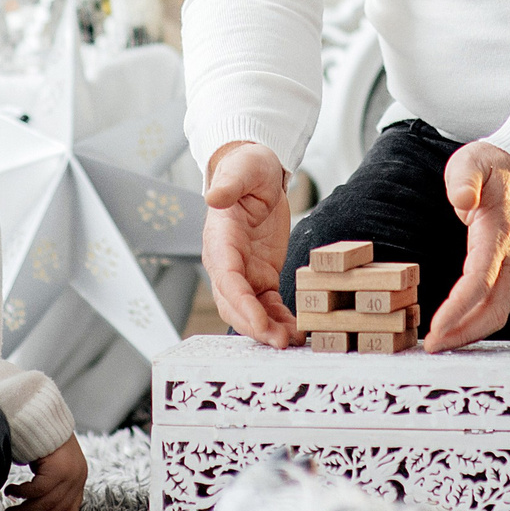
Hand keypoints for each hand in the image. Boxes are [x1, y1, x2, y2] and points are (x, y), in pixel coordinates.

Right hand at [5, 436, 86, 510]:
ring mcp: (70, 475)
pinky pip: (36, 491)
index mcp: (77, 479)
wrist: (43, 414)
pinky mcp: (59, 471)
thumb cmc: (43, 438)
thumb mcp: (51, 465)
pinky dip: (21, 494)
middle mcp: (77, 478)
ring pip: (43, 504)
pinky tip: (10, 491)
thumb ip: (48, 484)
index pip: (73, 509)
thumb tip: (30, 509)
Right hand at [202, 141, 298, 346]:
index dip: (241, 303)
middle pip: (234, 304)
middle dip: (254, 326)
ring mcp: (244, 271)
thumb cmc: (247, 168)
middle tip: (279, 343)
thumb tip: (213, 196)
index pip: (227, 279)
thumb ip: (230, 184)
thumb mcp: (243, 170)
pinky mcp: (261, 275)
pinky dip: (279, 319)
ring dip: (268, 329)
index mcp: (220, 240)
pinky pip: (268, 305)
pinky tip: (296, 331)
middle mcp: (227, 262)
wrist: (257, 173)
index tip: (258, 322)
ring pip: (250, 310)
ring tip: (292, 342)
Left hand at [423, 141, 509, 352]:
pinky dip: (476, 319)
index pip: (481, 279)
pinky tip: (455, 326)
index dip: (460, 307)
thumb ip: (465, 179)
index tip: (437, 327)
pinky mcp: (508, 267)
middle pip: (495, 307)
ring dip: (471, 330)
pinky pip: (495, 301)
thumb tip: (462, 198)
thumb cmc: (495, 166)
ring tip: (441, 343)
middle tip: (433, 347)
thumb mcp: (473, 161)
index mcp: (499, 232)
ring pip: (498, 309)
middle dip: (465, 331)